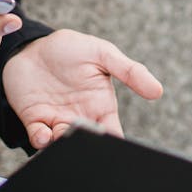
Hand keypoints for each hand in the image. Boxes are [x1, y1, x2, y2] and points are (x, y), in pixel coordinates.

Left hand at [2, 29, 162, 148]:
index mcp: (101, 106)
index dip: (114, 145)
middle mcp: (81, 117)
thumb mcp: (103, 54)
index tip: (111, 144)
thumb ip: (129, 71)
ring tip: (62, 133)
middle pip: (88, 144)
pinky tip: (44, 132)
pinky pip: (40, 138)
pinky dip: (42, 141)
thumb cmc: (71, 48)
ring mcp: (57, 120)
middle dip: (86, 147)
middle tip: (83, 135)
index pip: (112, 134)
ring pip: (63, 144)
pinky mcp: (35, 120)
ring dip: (63, 145)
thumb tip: (158, 91)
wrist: (34, 44)